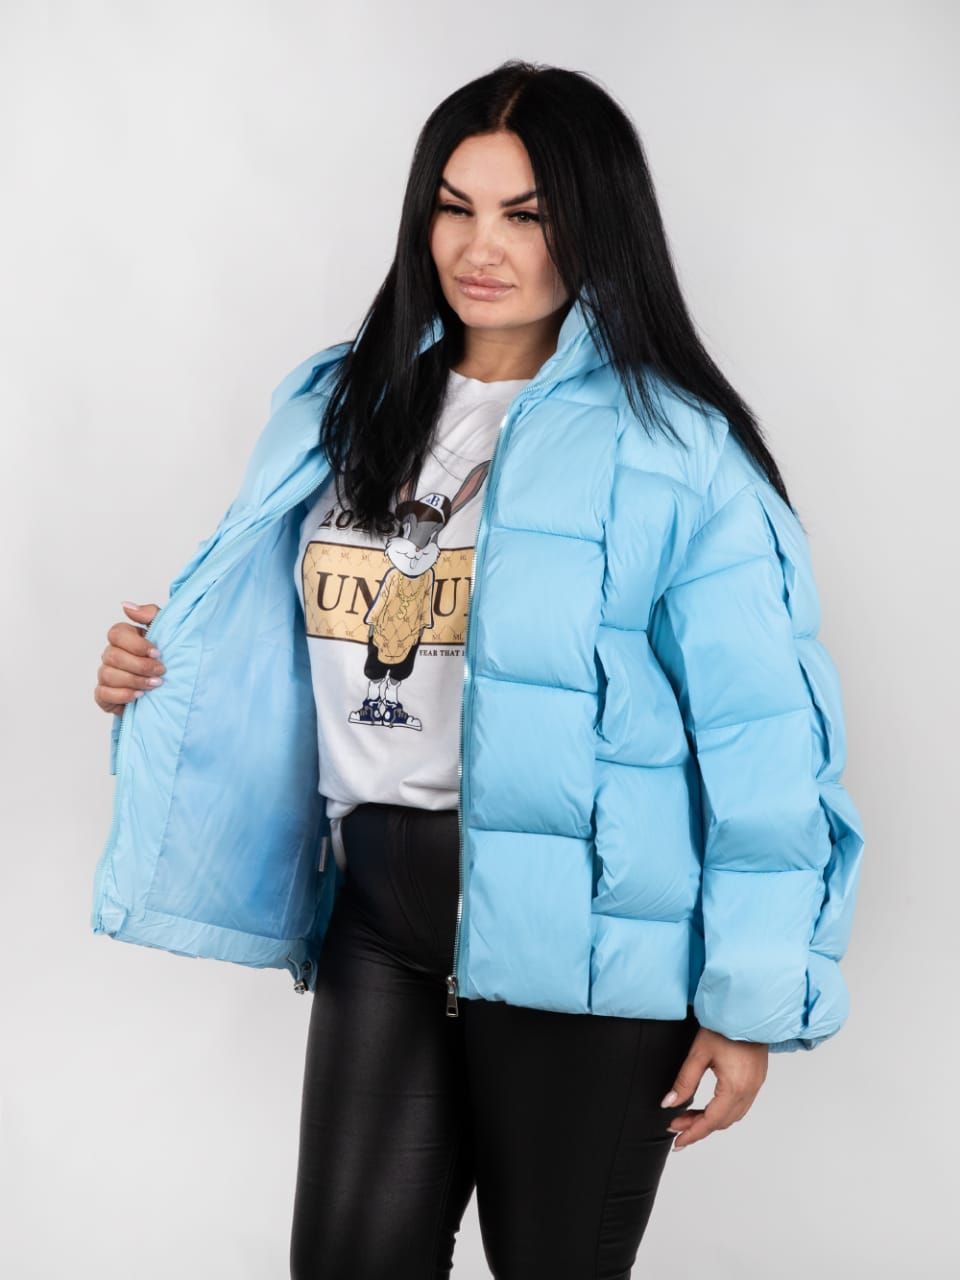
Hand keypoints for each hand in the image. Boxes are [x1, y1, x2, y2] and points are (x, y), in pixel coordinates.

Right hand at [94, 601, 164, 715]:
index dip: (136, 644)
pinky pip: (104, 694)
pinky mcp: (104, 695)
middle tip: (161, 671)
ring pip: (109, 674)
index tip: (157, 653)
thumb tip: (126, 606)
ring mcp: (106, 675)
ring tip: (154, 685)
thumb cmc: (167, 661)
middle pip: (113, 655)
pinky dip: (123, 695)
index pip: (116, 633)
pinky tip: (139, 696)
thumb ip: (150, 615)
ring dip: (135, 680)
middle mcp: (112, 655)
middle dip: (140, 665)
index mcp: (124, 638)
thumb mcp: (166, 634)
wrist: (172, 692)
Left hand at [660, 1027, 767, 1150]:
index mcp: (735, 1087)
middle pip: (722, 1122)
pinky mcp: (757, 1078)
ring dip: (710, 1120)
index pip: (711, 1121)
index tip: (677, 1142)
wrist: (747, 1007)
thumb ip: (684, 1081)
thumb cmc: (724, 1025)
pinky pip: (740, 1105)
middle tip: (676, 1125)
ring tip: (688, 1116)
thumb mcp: (699, 1053)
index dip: (692, 1133)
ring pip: (732, 1115)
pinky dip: (722, 1111)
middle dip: (698, 1127)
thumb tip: (669, 1103)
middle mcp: (749, 1090)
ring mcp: (756, 1085)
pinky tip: (708, 1106)